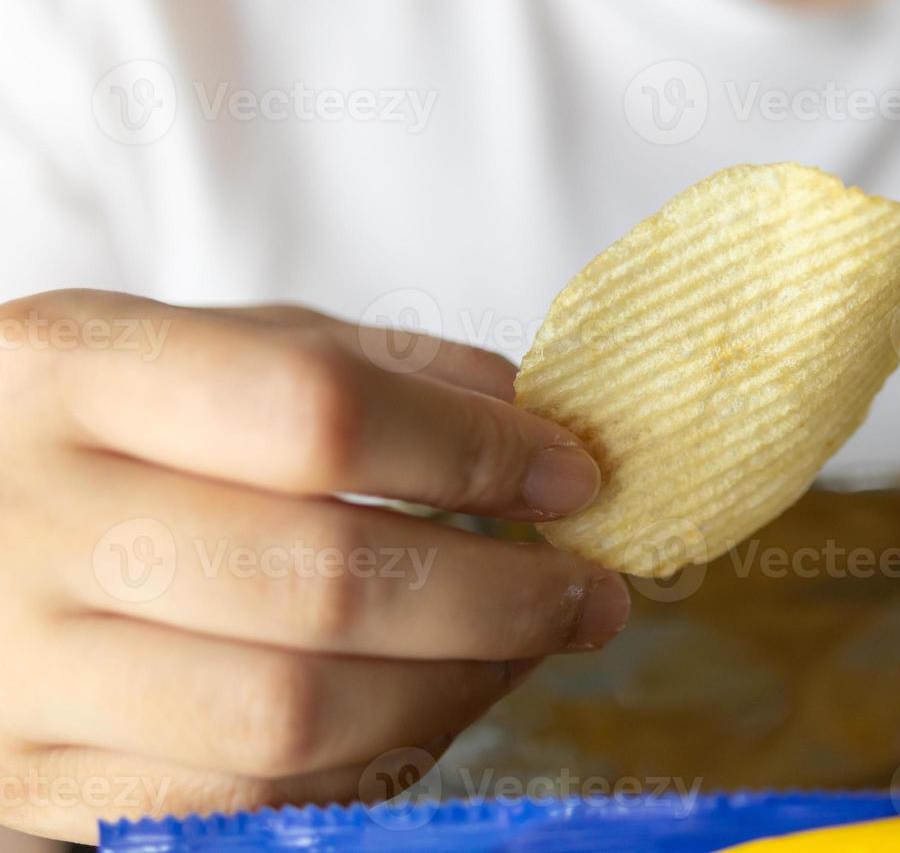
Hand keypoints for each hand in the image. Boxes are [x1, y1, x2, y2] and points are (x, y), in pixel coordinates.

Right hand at [0, 290, 628, 842]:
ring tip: (527, 650)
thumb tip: (519, 411)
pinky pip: (244, 800)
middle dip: (499, 597)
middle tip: (590, 593)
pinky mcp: (38, 780)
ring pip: (291, 715)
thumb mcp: (196, 352)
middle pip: (320, 581)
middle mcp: (34, 520)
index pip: (314, 413)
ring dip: (453, 690)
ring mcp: (23, 670)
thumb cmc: (93, 432)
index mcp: (73, 373)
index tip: (570, 479)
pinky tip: (430, 705)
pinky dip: (370, 759)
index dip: (469, 453)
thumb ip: (354, 363)